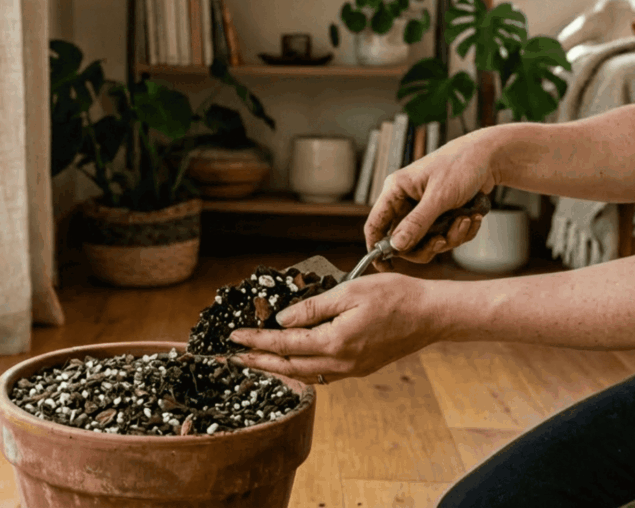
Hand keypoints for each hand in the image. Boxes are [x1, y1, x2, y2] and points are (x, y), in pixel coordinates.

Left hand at [226, 273, 442, 384]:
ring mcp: (352, 369)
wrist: (432, 315)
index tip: (234, 338)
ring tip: (255, 360)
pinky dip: (299, 369)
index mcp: (335, 342)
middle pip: (289, 367)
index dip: (256, 341)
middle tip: (233, 357)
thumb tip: (282, 320)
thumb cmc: (395, 296)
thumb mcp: (349, 291)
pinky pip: (321, 374)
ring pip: (304, 374)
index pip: (284, 345)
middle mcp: (341, 362)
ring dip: (277, 368)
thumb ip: (312, 308)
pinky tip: (291, 362)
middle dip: (258, 361)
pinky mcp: (360, 368)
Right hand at [367, 128, 500, 271]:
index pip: (375, 224)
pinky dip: (461, 231)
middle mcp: (406, 202)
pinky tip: (472, 217)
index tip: (385, 267)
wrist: (491, 156)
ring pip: (427, 241)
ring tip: (466, 220)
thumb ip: (417, 223)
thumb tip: (396, 246)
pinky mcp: (441, 216)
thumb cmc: (461, 165)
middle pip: (403, 241)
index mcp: (396, 191)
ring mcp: (424, 210)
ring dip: (450, 237)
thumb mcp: (439, 196)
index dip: (376, 247)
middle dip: (427, 245)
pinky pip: (445, 236)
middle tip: (442, 241)